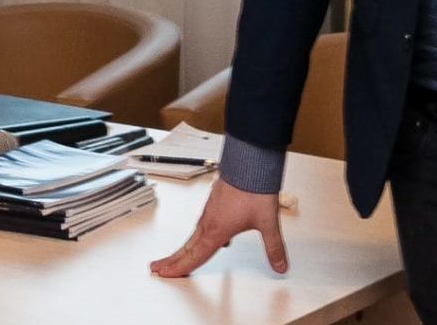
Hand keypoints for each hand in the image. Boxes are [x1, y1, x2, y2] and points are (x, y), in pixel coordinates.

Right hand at [150, 178, 287, 277]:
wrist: (249, 161)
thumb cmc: (254, 189)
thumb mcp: (268, 222)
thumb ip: (274, 247)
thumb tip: (280, 265)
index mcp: (217, 231)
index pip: (195, 256)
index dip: (180, 268)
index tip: (165, 275)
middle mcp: (209, 222)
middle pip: (186, 247)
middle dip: (171, 260)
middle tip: (156, 268)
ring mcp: (210, 210)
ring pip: (192, 235)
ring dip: (182, 247)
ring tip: (176, 257)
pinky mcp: (214, 201)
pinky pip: (200, 223)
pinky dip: (195, 234)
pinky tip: (202, 235)